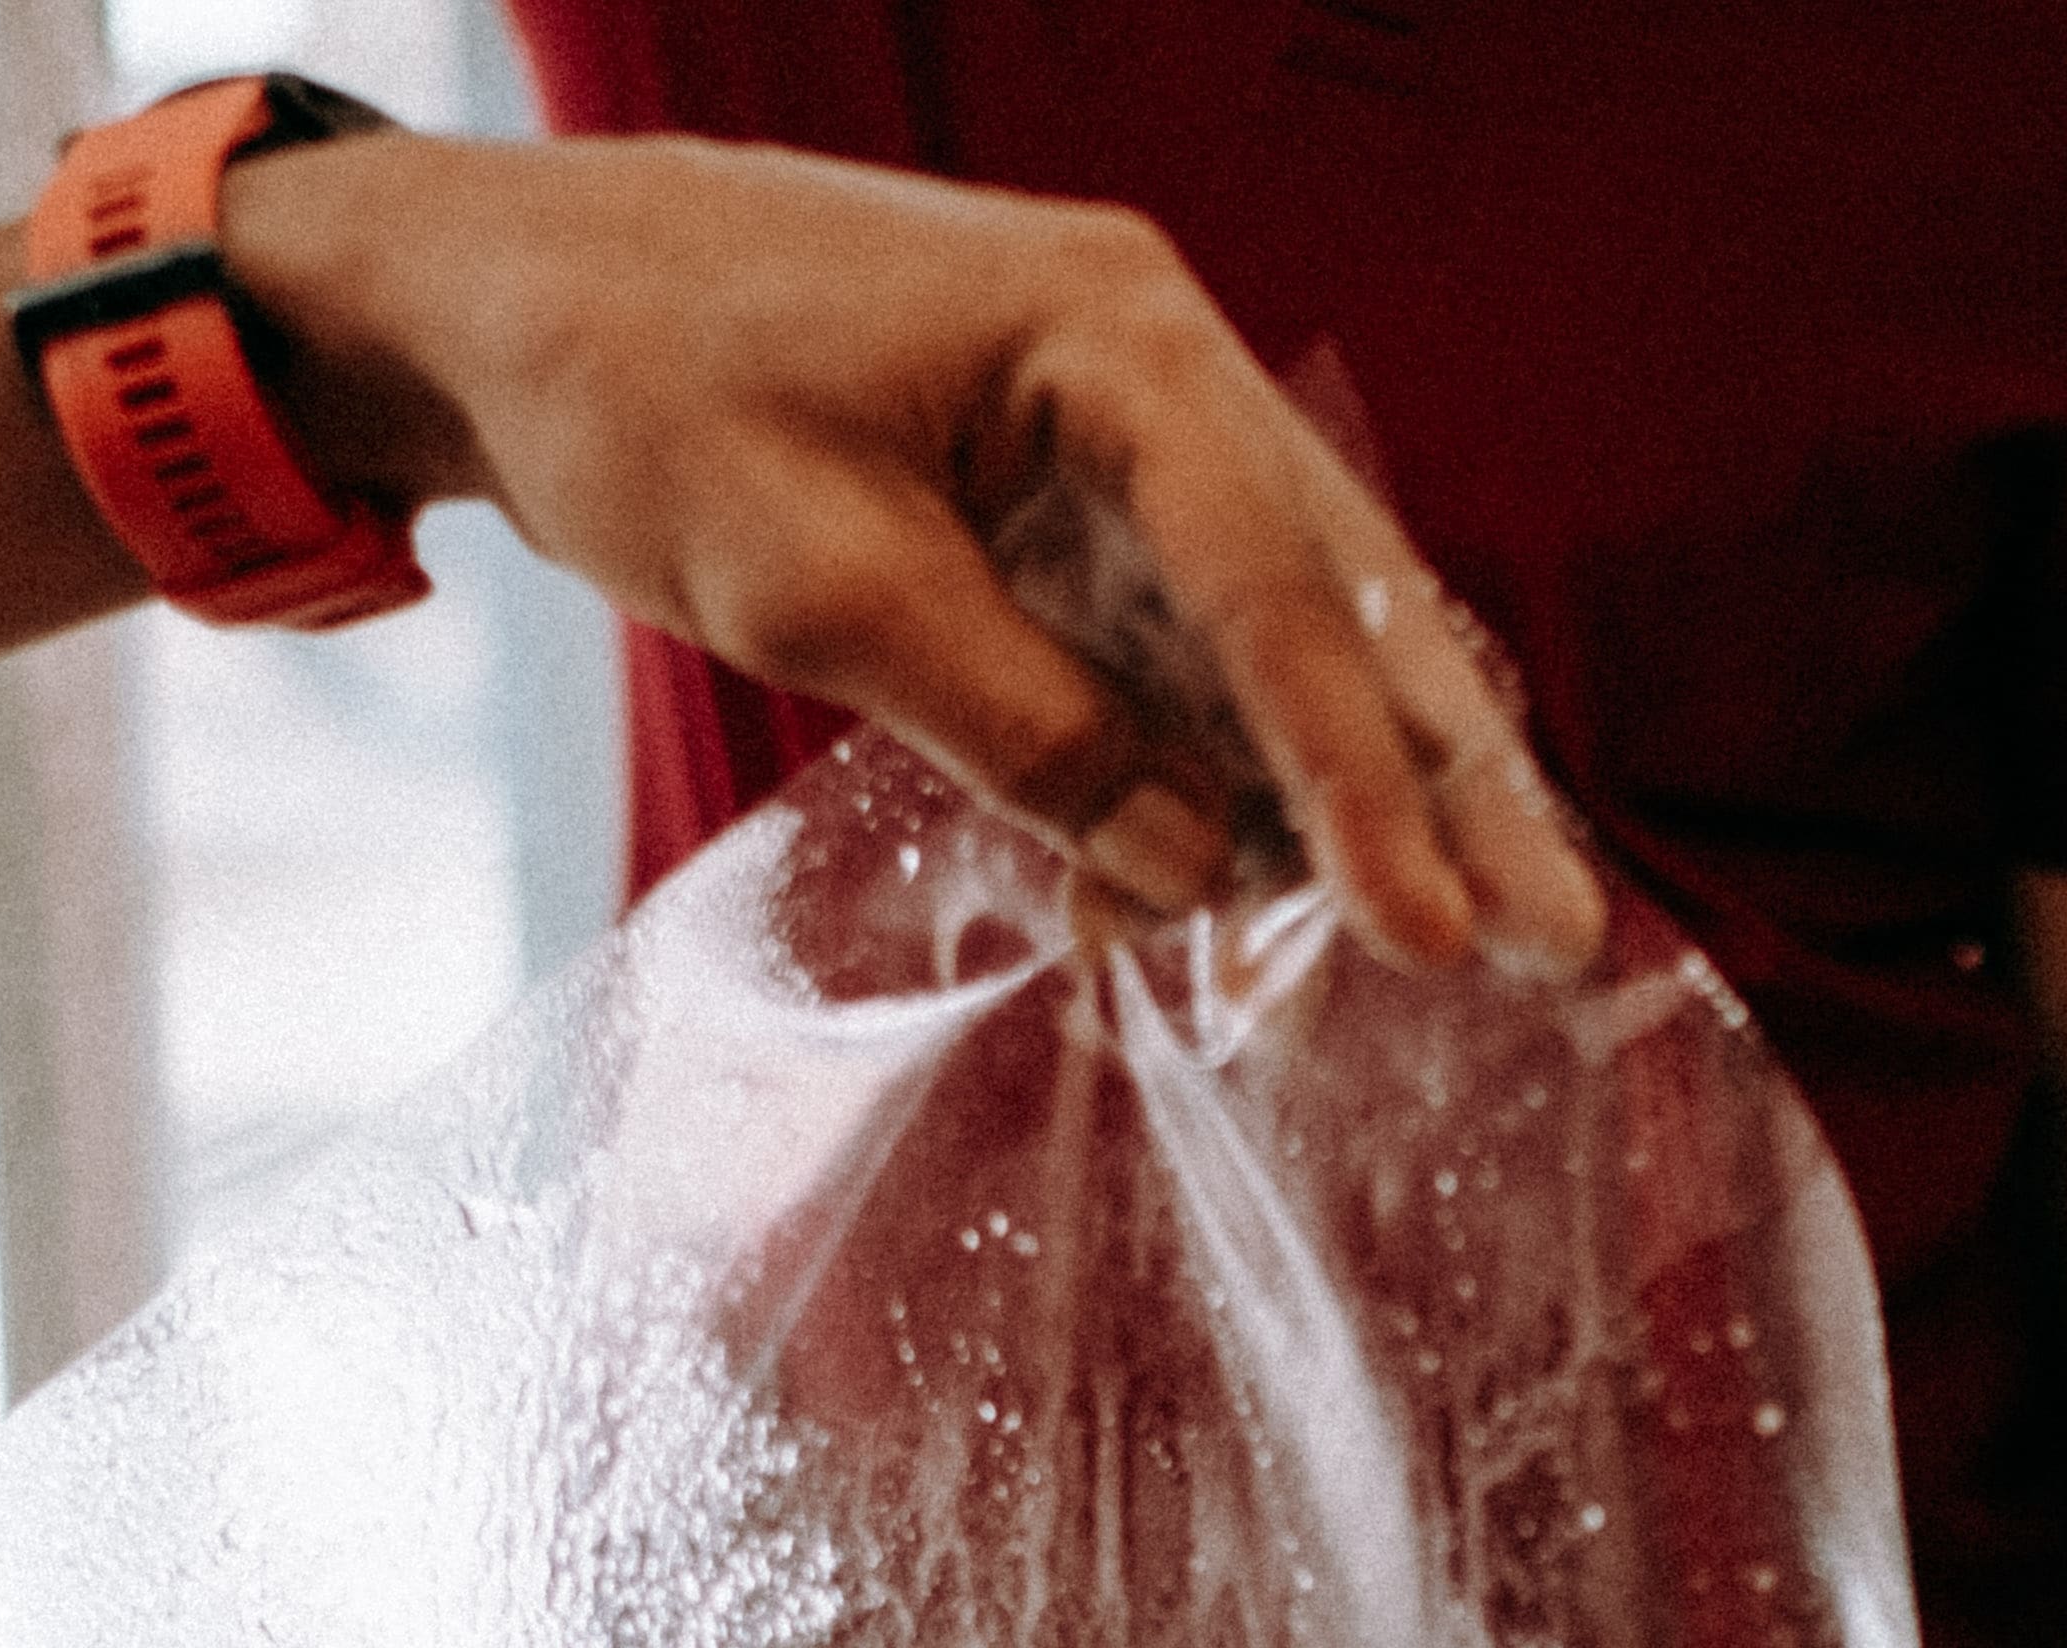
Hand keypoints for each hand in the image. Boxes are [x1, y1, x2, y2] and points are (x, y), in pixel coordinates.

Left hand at [231, 134, 1598, 975]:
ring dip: (1368, 785)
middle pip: (1343, 593)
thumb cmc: (636, 395)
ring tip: (1476, 936)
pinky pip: (1188, 630)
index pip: (1278, 585)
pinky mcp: (1063, 479)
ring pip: (1288, 619)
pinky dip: (1236, 756)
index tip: (1431, 933)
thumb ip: (1022, 726)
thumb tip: (1193, 866)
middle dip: (1447, 782)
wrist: (507, 289)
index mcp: (1108, 336)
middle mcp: (1153, 355)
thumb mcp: (818, 588)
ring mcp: (1117, 415)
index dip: (1363, 779)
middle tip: (1559, 940)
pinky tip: (1288, 884)